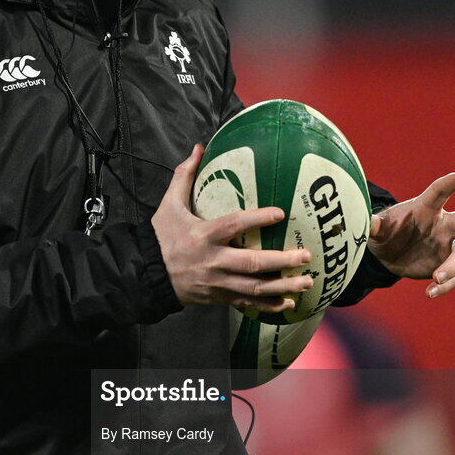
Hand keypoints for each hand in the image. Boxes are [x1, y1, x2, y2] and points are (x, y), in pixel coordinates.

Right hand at [152, 145, 314, 311]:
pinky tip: (288, 303)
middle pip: (252, 263)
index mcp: (203, 236)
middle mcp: (213, 261)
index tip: (281, 213)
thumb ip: (185, 175)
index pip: (234, 225)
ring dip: (283, 286)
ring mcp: (217, 282)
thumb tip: (198, 148)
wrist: (147, 274)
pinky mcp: (219, 297)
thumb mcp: (169, 204)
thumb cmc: (161, 237)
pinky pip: (247, 303)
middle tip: (305, 255)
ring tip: (307, 280)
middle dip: (281, 261)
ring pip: (254, 288)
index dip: (257, 219)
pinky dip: (268, 306)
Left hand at [368, 172, 454, 297]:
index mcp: (425, 208)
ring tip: (437, 277)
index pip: (438, 193)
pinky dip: (445, 285)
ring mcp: (448, 245)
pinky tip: (429, 292)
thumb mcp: (377, 228)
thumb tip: (369, 224)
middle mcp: (443, 224)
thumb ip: (375, 226)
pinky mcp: (448, 264)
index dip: (450, 184)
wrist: (388, 254)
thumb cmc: (387, 231)